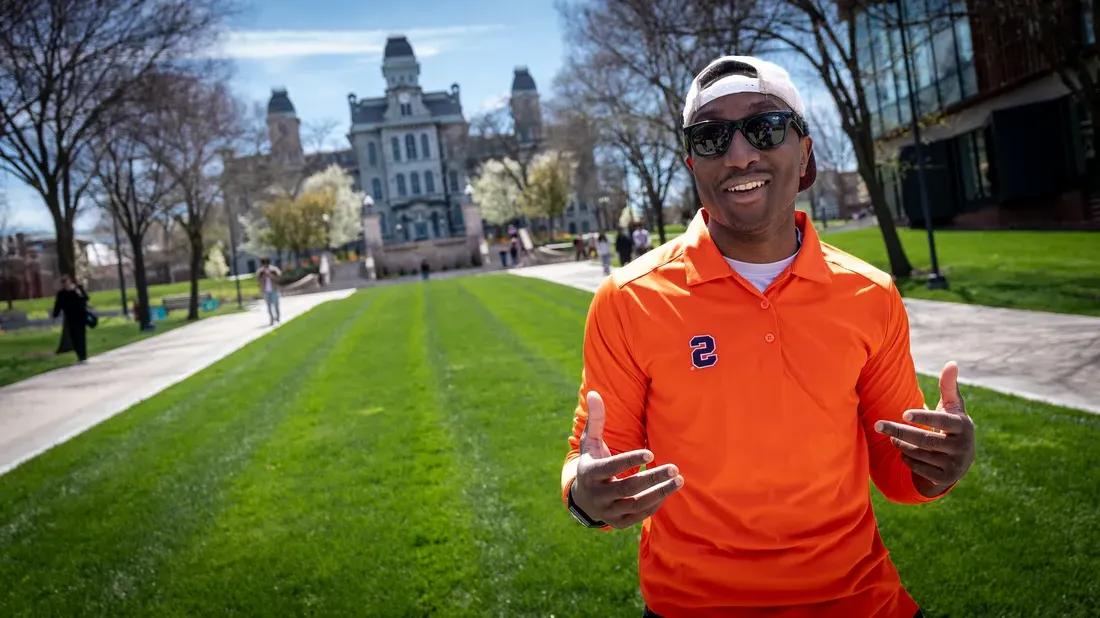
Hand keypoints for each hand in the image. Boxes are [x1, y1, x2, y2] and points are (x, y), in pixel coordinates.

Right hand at [572, 391, 683, 527]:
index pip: (611, 467)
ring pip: (637, 504)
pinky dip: (655, 503)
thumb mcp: (589, 442)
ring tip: (679, 480)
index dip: (631, 460)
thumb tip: (594, 393)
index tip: (651, 453)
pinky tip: (668, 490)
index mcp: (590, 473)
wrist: (582, 499)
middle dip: (653, 478)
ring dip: (660, 492)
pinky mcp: (618, 522)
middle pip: (629, 487)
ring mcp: (607, 511)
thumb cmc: (592, 463)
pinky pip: (640, 514)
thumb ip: (595, 420)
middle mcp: (597, 495)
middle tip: (675, 467)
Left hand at [875, 361, 975, 496]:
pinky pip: (917, 467)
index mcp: (963, 426)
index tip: (903, 413)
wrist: (962, 460)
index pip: (942, 421)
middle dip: (899, 431)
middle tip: (878, 424)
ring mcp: (954, 465)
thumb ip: (949, 386)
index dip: (923, 418)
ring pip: (918, 454)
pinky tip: (903, 450)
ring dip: (901, 444)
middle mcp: (961, 447)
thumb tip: (952, 362)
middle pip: (924, 440)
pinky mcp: (944, 479)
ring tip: (893, 436)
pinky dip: (906, 458)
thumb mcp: (953, 407)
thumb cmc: (951, 425)